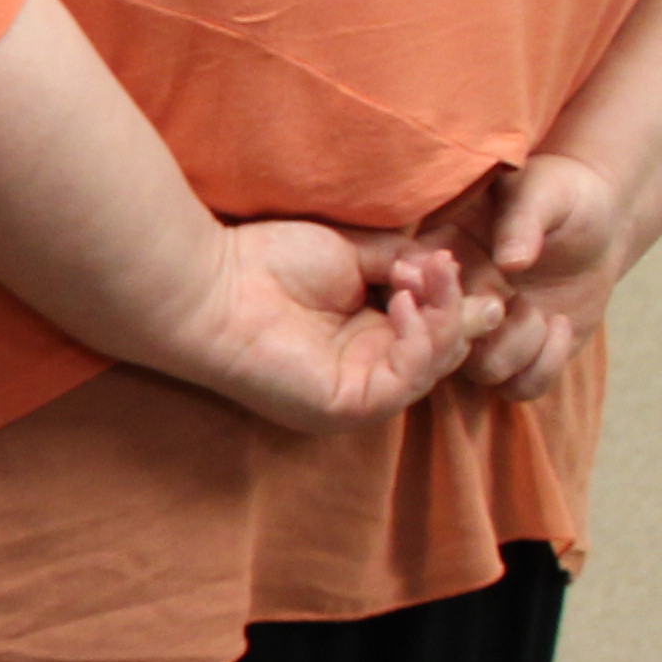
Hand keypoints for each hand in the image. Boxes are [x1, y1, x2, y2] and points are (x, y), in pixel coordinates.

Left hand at [171, 217, 482, 431]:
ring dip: (441, 315)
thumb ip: (405, 266)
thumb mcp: (355, 255)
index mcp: (366, 339)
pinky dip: (419, 340)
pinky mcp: (347, 406)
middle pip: (443, 348)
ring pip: (433, 364)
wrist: (210, 286)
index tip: (451, 261)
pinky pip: (407, 380)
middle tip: (442, 266)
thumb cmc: (266, 263)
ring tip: (425, 274)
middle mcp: (365, 371)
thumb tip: (452, 271)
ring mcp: (358, 394)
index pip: (433, 328)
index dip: (452, 298)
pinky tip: (400, 300)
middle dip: (452, 305)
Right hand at [441, 151, 636, 401]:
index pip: (410, 285)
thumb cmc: (564, 195)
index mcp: (441, 256)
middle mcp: (456, 303)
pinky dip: (543, 366)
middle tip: (513, 300)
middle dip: (474, 330)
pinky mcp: (524, 355)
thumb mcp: (544, 193)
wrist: (601, 221)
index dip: (423, 290)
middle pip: (436, 342)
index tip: (452, 273)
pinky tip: (561, 324)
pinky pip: (520, 387)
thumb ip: (523, 221)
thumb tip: (511, 262)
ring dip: (517, 347)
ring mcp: (488, 335)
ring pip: (480, 371)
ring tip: (542, 311)